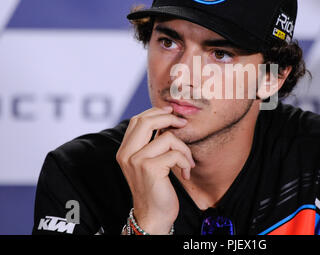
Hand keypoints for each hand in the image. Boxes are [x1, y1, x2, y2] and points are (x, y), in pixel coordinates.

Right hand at [116, 106, 194, 233]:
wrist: (153, 216)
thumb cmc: (155, 188)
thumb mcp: (148, 163)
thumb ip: (151, 144)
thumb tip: (167, 120)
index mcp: (124, 151)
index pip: (136, 120)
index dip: (155, 112)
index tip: (171, 112)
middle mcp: (127, 154)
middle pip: (146, 121)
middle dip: (168, 118)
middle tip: (183, 123)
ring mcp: (137, 161)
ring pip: (167, 137)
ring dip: (184, 148)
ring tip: (187, 162)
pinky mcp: (150, 169)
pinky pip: (175, 154)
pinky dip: (186, 161)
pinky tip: (186, 173)